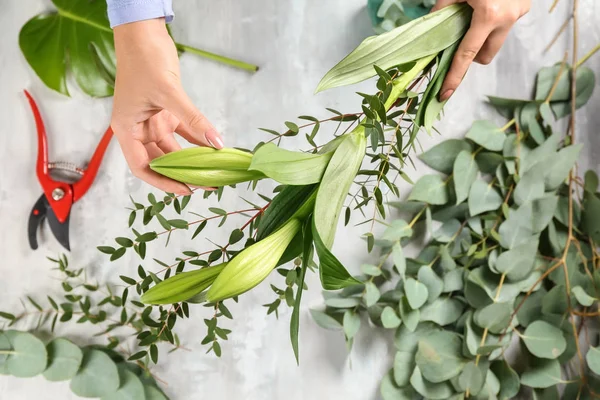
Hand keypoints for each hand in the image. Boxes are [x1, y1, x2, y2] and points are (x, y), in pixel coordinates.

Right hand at [111, 18, 222, 194]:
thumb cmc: (143, 60)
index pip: (142, 166)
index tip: (185, 190)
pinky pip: (183, 133)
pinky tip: (213, 149)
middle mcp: (137, 129)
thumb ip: (193, 121)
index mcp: (126, 130)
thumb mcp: (169, 93)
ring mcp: (152, 122)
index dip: (163, 182)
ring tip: (212, 171)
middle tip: (206, 184)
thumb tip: (216, 144)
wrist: (144, 34)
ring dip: (192, 159)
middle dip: (181, 174)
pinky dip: (197, 141)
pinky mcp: (166, 112)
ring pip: (173, 149)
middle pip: (159, 161)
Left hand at [433, 0, 529, 100]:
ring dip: (482, 36)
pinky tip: (488, 3)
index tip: (445, 94)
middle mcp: (508, 18)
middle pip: (484, 55)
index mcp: (489, 15)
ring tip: (475, 13)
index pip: (467, 54)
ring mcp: (519, 13)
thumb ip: (441, 11)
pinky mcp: (525, 7)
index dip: (454, 76)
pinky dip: (493, 21)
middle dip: (471, 53)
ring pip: (495, 41)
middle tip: (460, 35)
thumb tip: (430, 31)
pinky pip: (504, 24)